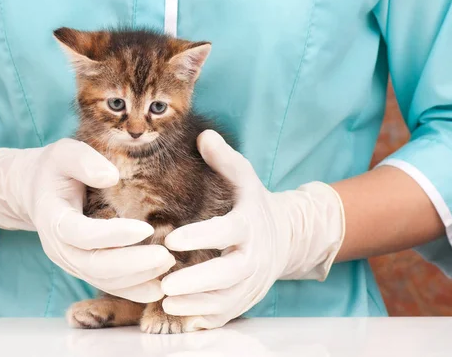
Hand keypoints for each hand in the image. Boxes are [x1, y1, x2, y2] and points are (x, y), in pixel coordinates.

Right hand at [0, 138, 174, 302]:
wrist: (36, 190)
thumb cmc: (55, 169)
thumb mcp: (64, 153)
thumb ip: (83, 161)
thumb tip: (111, 176)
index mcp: (53, 218)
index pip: (82, 234)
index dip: (113, 235)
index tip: (145, 228)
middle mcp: (59, 248)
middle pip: (95, 266)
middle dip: (132, 265)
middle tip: (166, 257)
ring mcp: (71, 262)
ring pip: (104, 280)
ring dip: (137, 280)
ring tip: (169, 266)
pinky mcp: (84, 268)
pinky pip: (108, 284)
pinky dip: (133, 289)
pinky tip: (158, 287)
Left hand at [160, 130, 344, 328]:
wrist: (287, 237)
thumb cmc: (255, 205)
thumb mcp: (245, 178)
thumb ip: (224, 159)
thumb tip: (203, 134)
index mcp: (249, 224)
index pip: (226, 231)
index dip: (201, 236)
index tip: (172, 238)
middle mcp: (254, 256)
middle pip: (229, 274)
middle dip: (198, 282)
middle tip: (166, 285)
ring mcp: (252, 281)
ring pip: (227, 299)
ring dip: (196, 303)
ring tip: (165, 301)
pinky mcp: (247, 298)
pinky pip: (227, 314)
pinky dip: (204, 318)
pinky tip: (179, 314)